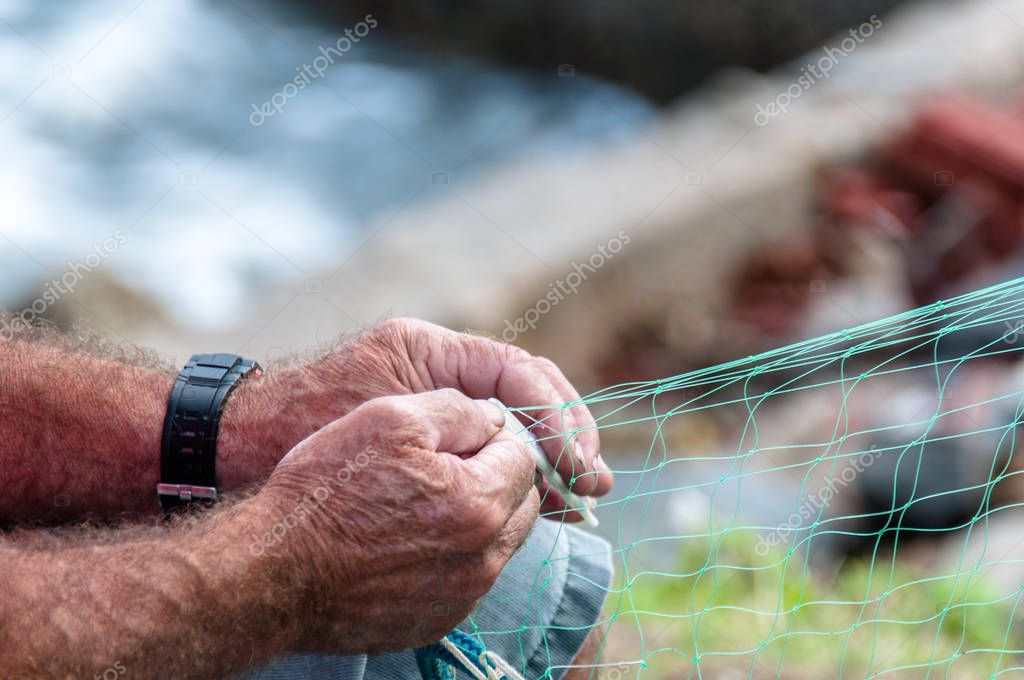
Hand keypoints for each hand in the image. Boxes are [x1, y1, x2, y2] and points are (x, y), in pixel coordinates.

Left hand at [228, 318, 611, 521]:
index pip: (519, 370)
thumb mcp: (384, 414)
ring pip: (514, 426)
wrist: (238, 451)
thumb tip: (521, 446)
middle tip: (594, 482)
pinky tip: (543, 503)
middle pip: (527, 395)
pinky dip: (516, 475)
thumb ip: (454, 420)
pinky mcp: (428, 440)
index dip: (558, 413)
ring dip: (550, 460)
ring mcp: (435, 404)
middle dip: (565, 437)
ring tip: (583, 498)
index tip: (577, 461)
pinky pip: (487, 453)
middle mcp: (439, 370)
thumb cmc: (302, 423)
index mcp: (431, 348)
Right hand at [252, 389, 538, 652]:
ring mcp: (461, 596)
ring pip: (499, 542)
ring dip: (478, 518)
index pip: (524, 457)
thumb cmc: (327, 489)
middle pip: (520, 503)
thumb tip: (495, 417)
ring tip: (423, 503)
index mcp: (479, 503)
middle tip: (444, 467)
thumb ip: (458, 410)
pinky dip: (454, 557)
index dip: (491, 439)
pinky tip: (409, 541)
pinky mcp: (438, 620)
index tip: (458, 438)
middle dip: (494, 478)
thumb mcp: (390, 418)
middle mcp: (482, 559)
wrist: (273, 570)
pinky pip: (469, 578)